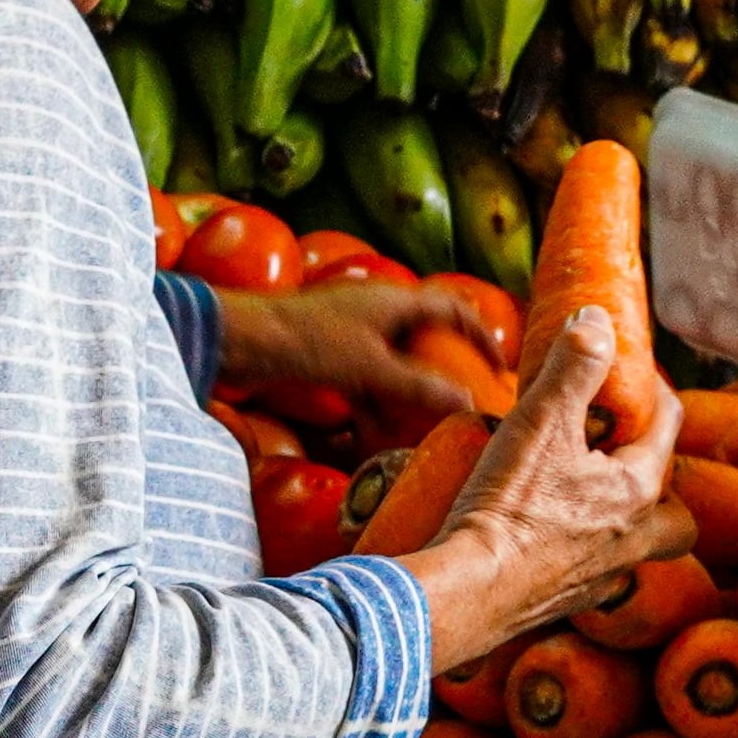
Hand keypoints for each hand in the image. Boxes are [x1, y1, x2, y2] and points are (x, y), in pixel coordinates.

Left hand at [216, 280, 471, 426]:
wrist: (239, 341)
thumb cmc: (306, 342)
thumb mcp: (369, 368)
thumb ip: (417, 386)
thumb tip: (466, 403)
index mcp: (394, 301)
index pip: (452, 309)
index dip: (479, 334)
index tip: (498, 366)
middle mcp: (375, 312)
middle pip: (422, 339)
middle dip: (441, 373)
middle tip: (461, 403)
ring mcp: (349, 333)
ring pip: (391, 365)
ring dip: (404, 395)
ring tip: (420, 429)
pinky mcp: (325, 355)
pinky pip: (362, 380)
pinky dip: (372, 404)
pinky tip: (374, 436)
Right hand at [388, 308, 693, 670]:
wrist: (468, 594)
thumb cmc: (510, 509)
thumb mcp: (542, 422)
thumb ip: (574, 367)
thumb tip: (598, 321)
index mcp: (637, 493)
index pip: (669, 428)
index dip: (653, 391)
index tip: (629, 375)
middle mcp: (631, 542)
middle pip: (675, 517)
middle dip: (663, 488)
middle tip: (626, 462)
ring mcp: (601, 580)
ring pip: (635, 551)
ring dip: (622, 526)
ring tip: (584, 501)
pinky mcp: (563, 604)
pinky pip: (590, 578)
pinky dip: (579, 557)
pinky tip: (546, 542)